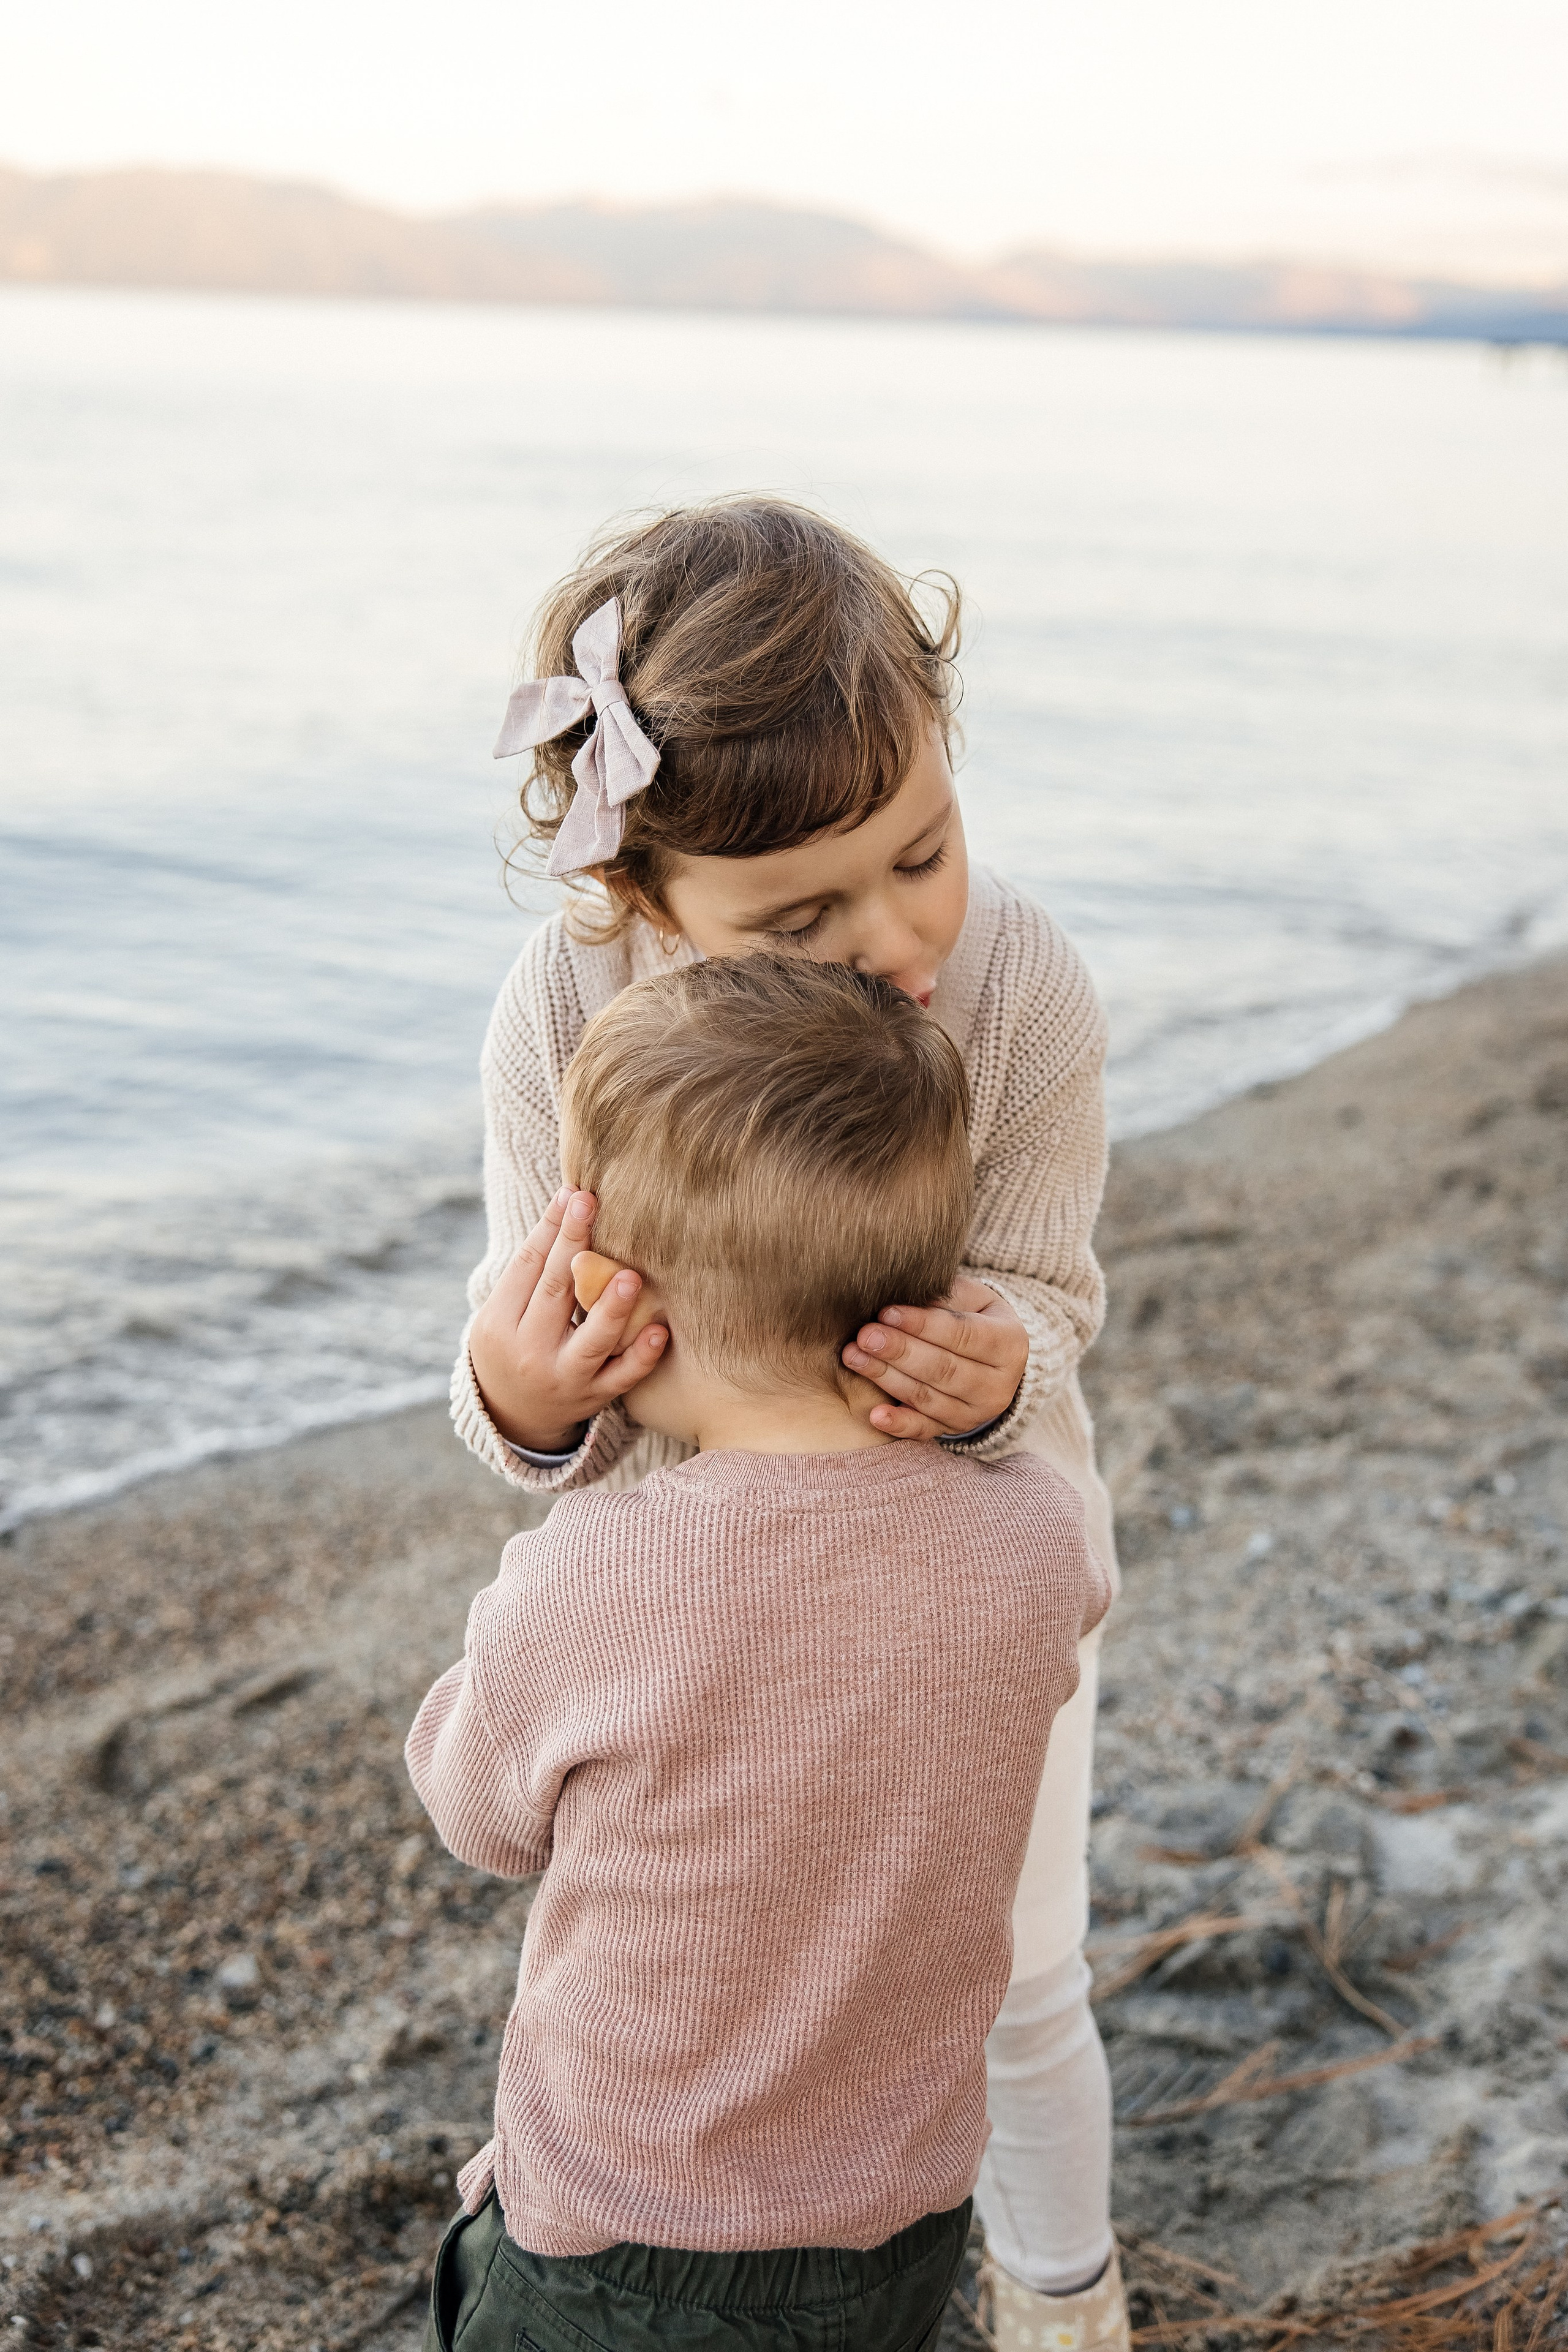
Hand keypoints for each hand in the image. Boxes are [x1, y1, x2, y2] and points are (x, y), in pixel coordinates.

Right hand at [468, 1189, 666, 1451]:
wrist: (510, 1415)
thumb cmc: (512, 1342)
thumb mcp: (503, 1309)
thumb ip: (533, 1265)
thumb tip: (570, 1198)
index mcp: (499, 1323)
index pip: (527, 1267)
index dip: (551, 1229)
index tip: (574, 1194)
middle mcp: (529, 1351)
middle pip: (555, 1292)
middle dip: (573, 1246)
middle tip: (592, 1206)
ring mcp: (563, 1377)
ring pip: (590, 1341)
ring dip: (612, 1308)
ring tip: (631, 1277)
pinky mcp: (593, 1397)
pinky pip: (620, 1378)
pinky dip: (640, 1357)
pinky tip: (659, 1332)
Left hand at [841, 1276, 1027, 1441]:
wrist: (991, 1358)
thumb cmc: (973, 1316)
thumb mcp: (972, 1297)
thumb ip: (944, 1296)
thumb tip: (900, 1295)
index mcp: (1009, 1343)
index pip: (963, 1334)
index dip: (923, 1324)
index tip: (886, 1311)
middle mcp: (998, 1385)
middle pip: (944, 1369)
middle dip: (900, 1351)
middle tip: (865, 1336)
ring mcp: (976, 1412)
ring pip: (928, 1397)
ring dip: (887, 1378)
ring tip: (854, 1357)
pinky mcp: (954, 1429)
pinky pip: (924, 1430)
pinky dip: (899, 1424)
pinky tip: (875, 1414)